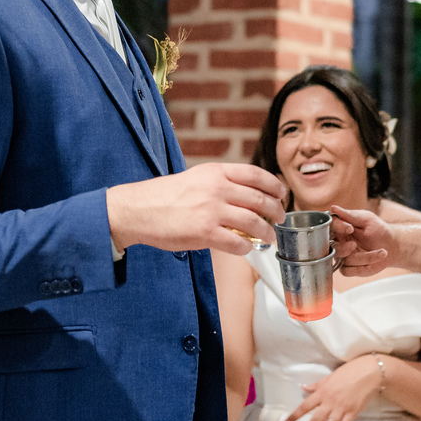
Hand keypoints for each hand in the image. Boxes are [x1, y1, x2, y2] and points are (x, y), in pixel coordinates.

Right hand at [106, 162, 286, 253]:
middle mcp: (216, 188)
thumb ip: (220, 183)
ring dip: (266, 232)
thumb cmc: (164, 196)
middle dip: (276, 212)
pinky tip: (246, 248)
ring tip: (268, 237)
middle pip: (260, 199)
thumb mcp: (195, 178)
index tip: (281, 194)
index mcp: (215, 172)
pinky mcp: (204, 233)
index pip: (256, 175)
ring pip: (254, 222)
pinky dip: (247, 248)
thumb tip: (246, 196)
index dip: (274, 186)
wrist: (138, 209)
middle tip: (279, 219)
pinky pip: (237, 243)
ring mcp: (211, 211)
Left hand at [284, 355, 383, 420]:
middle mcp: (330, 402)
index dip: (294, 416)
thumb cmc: (350, 372)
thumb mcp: (330, 376)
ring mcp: (342, 409)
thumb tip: (304, 387)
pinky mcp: (353, 414)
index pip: (305, 406)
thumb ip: (316, 385)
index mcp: (323, 392)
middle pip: (315, 420)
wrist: (370, 373)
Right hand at [330, 205, 394, 275]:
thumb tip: (333, 208)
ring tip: (383, 251)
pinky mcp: (348, 268)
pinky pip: (348, 270)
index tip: (350, 228)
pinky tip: (376, 260)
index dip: (338, 228)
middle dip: (344, 248)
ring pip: (345, 260)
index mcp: (339, 227)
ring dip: (365, 257)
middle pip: (332, 247)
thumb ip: (350, 215)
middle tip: (354, 245)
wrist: (391, 246)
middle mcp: (337, 241)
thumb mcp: (367, 219)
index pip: (330, 226)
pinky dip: (364, 266)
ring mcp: (342, 255)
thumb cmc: (378, 229)